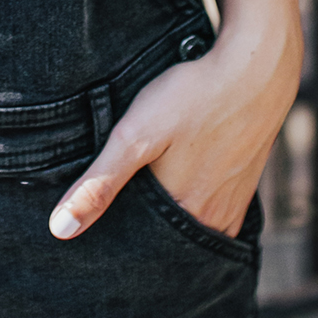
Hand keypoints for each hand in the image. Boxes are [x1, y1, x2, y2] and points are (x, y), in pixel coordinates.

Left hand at [48, 19, 300, 240]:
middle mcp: (213, 218)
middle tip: (111, 220)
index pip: (140, 249)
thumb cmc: (193, 96)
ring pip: (190, 224)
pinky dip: (192, 203)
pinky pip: (213, 208)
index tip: (91, 239)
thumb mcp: (135, 135)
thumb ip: (100, 183)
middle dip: (140, 234)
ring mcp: (233, 201)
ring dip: (167, 219)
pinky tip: (178, 184)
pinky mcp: (244, 182)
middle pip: (167, 240)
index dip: (114, 244)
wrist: (257, 68)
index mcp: (185, 214)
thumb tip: (60, 230)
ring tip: (139, 204)